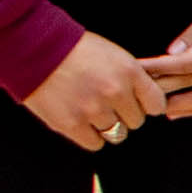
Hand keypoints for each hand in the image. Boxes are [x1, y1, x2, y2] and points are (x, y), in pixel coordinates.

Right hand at [19, 29, 164, 152]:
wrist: (35, 49)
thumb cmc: (74, 49)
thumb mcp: (112, 54)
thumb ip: (132, 77)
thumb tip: (149, 98)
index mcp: (129, 71)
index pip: (156, 104)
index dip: (147, 104)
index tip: (138, 102)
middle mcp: (115, 92)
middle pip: (136, 121)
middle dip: (125, 113)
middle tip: (107, 102)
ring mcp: (94, 110)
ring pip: (117, 133)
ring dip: (106, 124)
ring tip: (91, 108)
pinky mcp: (73, 125)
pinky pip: (95, 143)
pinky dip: (90, 135)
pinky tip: (80, 119)